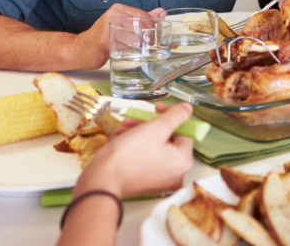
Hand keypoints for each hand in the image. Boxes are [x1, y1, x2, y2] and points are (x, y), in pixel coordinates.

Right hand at [70, 4, 164, 69]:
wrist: (80, 49)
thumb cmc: (102, 38)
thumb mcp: (122, 24)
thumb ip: (141, 18)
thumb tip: (161, 12)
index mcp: (118, 9)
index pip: (144, 16)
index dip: (151, 28)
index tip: (152, 36)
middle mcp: (113, 15)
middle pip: (140, 27)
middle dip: (147, 38)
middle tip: (146, 45)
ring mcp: (107, 27)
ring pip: (134, 38)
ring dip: (138, 47)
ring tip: (134, 50)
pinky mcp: (104, 41)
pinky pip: (124, 48)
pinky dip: (128, 53)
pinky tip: (124, 54)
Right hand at [75, 102, 193, 197]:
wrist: (101, 179)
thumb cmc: (129, 156)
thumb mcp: (156, 127)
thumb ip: (176, 115)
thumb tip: (187, 109)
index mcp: (183, 161)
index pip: (184, 131)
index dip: (170, 115)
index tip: (157, 109)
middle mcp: (175, 173)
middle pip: (167, 138)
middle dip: (148, 124)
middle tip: (135, 119)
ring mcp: (159, 179)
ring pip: (153, 146)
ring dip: (138, 132)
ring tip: (122, 129)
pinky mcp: (144, 181)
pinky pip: (144, 157)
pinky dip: (133, 146)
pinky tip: (119, 139)